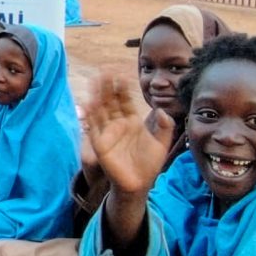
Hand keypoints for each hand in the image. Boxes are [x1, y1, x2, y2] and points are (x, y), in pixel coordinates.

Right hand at [83, 72, 173, 196]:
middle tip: (105, 70)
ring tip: (95, 80)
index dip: (122, 88)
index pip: (124, 101)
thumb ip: (165, 127)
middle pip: (110, 101)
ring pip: (101, 110)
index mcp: (132, 122)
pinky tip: (90, 102)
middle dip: (107, 87)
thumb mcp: (162, 144)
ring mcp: (108, 133)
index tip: (121, 74)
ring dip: (97, 95)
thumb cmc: (150, 166)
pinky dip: (91, 115)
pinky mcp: (100, 144)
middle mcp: (118, 125)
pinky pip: (94, 127)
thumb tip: (162, 110)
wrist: (139, 185)